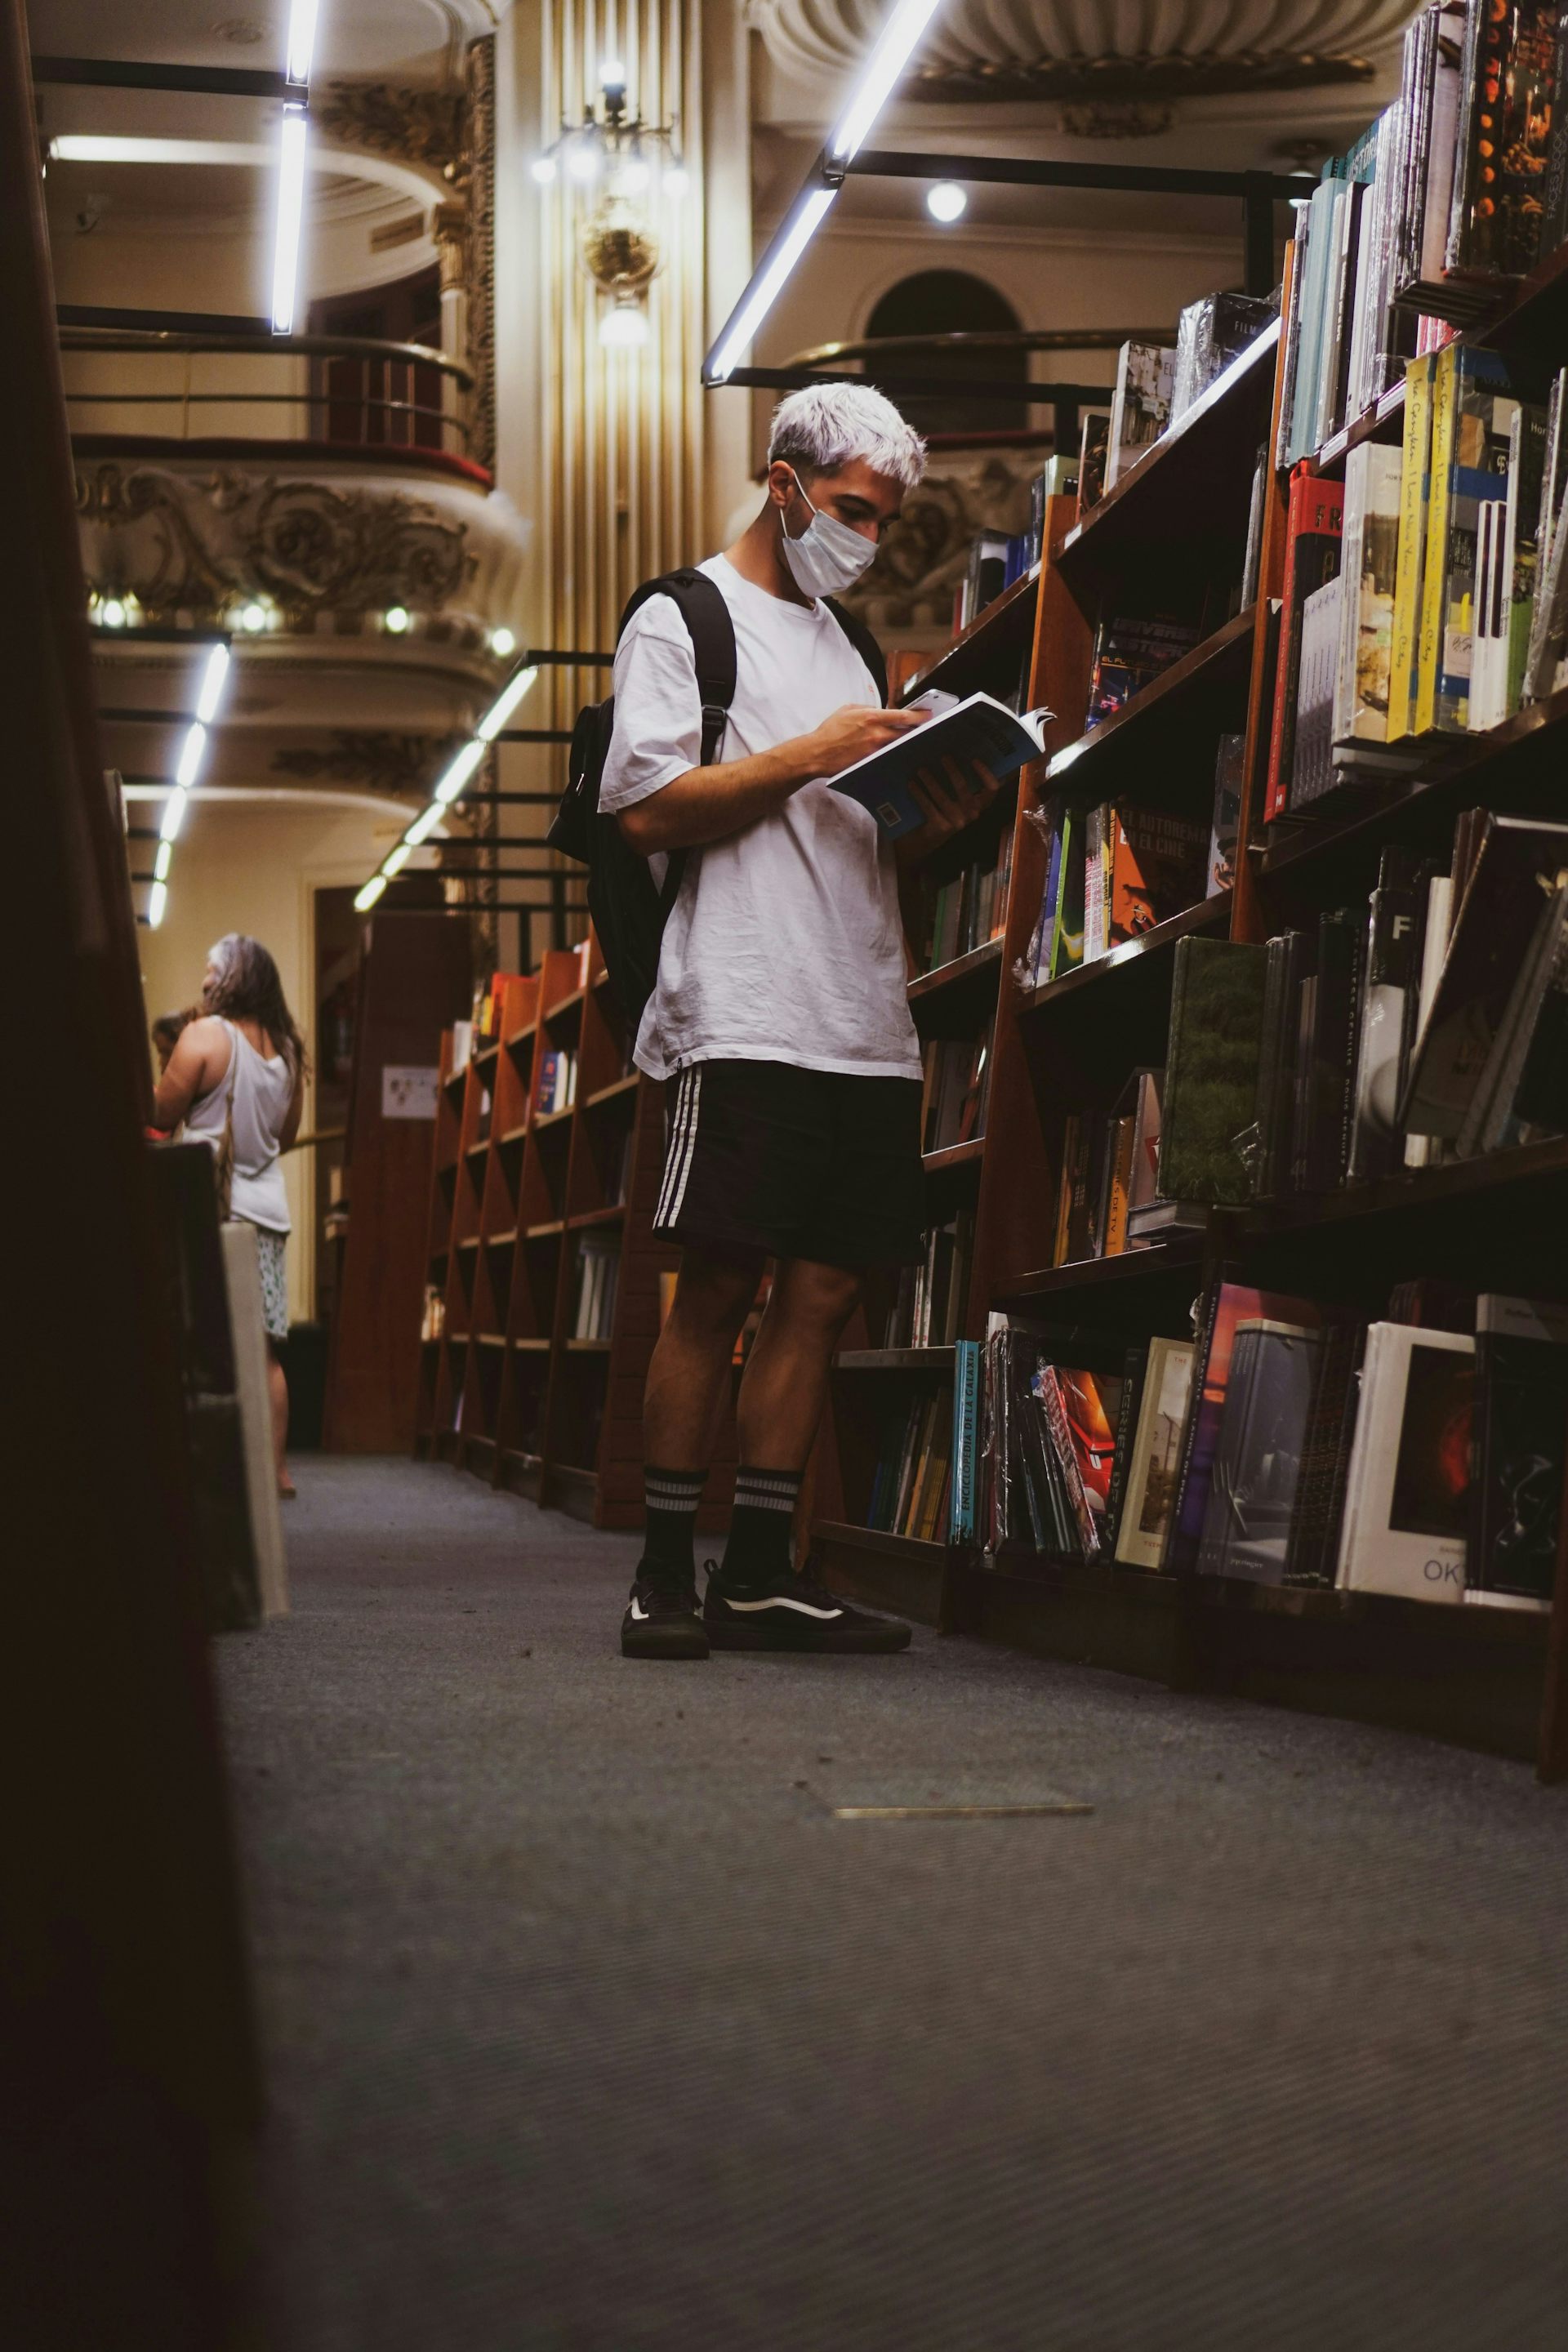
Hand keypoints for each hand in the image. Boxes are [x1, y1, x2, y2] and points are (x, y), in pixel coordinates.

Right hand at [801, 701, 928, 779]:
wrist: (818, 752)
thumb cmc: (830, 730)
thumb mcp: (848, 709)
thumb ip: (867, 708)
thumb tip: (882, 710)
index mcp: (871, 717)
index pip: (903, 716)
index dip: (919, 716)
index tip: (928, 715)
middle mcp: (876, 734)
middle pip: (906, 733)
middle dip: (916, 731)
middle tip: (925, 729)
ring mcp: (875, 750)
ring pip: (899, 745)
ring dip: (906, 742)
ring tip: (913, 740)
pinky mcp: (872, 762)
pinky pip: (888, 756)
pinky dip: (894, 753)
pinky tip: (897, 752)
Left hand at [896, 756, 1003, 866]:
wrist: (930, 836)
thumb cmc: (946, 808)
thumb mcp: (958, 797)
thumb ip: (963, 781)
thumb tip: (956, 752)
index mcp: (980, 804)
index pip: (992, 789)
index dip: (985, 773)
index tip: (974, 759)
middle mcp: (972, 814)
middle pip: (964, 788)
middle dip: (952, 770)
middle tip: (943, 756)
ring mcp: (957, 822)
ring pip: (943, 797)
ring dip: (931, 781)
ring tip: (921, 769)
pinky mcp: (941, 828)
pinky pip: (928, 807)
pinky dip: (919, 794)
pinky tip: (911, 784)